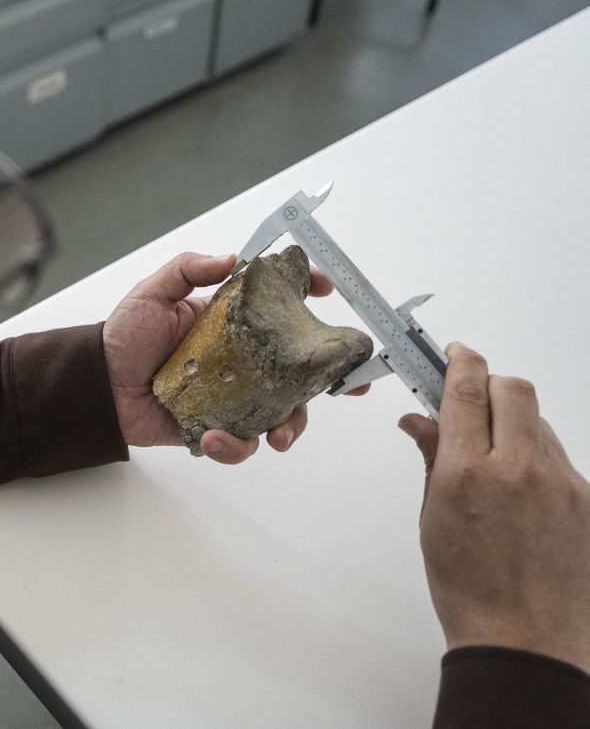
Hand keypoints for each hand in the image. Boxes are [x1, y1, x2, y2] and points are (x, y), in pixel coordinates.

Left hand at [102, 252, 366, 464]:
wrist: (96, 385)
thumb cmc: (124, 337)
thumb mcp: (153, 293)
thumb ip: (188, 269)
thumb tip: (231, 258)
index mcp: (231, 325)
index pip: (278, 307)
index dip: (306, 295)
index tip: (325, 289)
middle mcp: (240, 362)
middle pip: (296, 369)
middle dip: (328, 379)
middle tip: (347, 387)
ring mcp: (231, 397)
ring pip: (279, 413)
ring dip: (289, 426)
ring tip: (279, 436)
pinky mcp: (213, 428)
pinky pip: (238, 442)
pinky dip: (232, 445)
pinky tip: (212, 436)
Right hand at [399, 343, 589, 672]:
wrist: (524, 639)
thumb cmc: (469, 587)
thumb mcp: (434, 518)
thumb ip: (433, 459)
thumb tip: (420, 420)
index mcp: (469, 474)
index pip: (467, 390)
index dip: (460, 362)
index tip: (454, 353)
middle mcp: (520, 470)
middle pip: (514, 390)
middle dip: (490, 383)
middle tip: (472, 398)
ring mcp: (563, 485)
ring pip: (539, 423)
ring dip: (514, 423)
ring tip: (495, 460)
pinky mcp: (589, 502)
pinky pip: (560, 460)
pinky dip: (538, 461)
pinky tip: (524, 495)